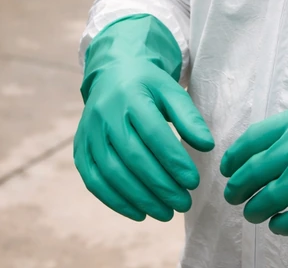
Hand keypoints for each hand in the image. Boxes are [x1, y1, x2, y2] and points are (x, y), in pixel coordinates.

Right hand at [74, 58, 214, 221]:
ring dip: (141, 198)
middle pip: (133, 157)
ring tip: (166, 213)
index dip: (174, 161)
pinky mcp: (81, 150)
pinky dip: (116, 201)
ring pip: (113, 173)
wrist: (112, 74)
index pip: (153, 134)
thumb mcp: (171, 91)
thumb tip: (207, 146)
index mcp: (130, 96)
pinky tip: (139, 212)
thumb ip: (189, 117)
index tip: (193, 182)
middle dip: (161, 186)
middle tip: (184, 204)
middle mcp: (105, 115)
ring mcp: (89, 133)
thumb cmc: (148, 86)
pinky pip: (94, 181)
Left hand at [220, 90, 287, 235]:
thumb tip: (272, 149)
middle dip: (237, 188)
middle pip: (252, 172)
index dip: (234, 158)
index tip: (227, 169)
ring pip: (267, 199)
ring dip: (254, 209)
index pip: (250, 141)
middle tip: (233, 197)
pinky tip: (279, 226)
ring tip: (253, 214)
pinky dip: (281, 225)